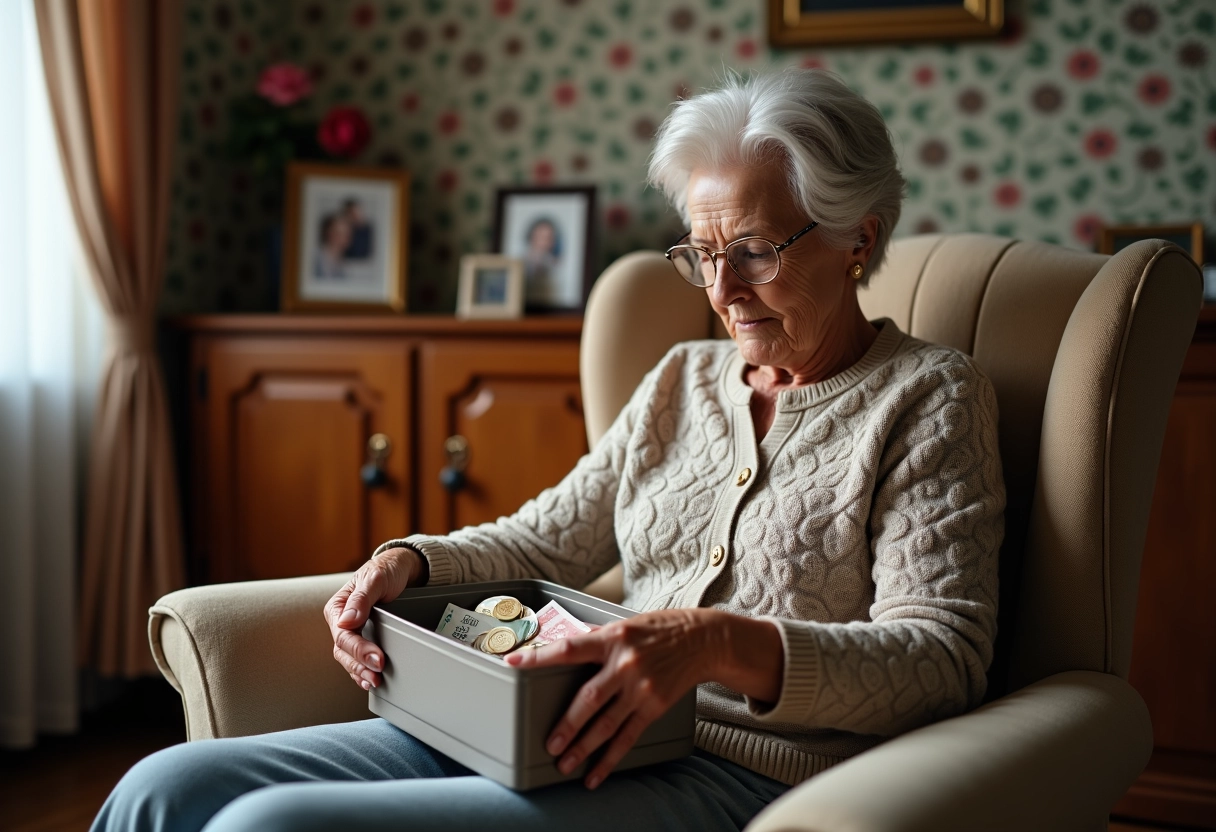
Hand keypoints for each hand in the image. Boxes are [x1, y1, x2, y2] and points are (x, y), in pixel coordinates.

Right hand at [324, 547, 425, 690]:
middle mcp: (343, 621)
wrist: (402, 569)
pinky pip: (358, 659)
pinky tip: (369, 681)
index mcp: (339, 607)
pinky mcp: (366, 637)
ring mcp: (354, 631)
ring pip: (349, 659)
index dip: (359, 650)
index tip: (378, 658)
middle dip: (360, 665)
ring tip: (375, 681)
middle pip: (344, 651)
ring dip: (360, 672)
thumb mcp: (375, 578)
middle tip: (378, 674)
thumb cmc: (386, 569)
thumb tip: (346, 620)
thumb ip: (361, 598)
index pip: (343, 635)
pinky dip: (362, 672)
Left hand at [504, 608, 720, 789]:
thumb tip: (566, 648)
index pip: (568, 648)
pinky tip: (596, 772)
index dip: (539, 657)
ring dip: (584, 747)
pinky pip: (628, 736)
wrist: (703, 640)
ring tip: (565, 763)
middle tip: (549, 743)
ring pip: (606, 723)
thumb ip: (597, 639)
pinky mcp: (654, 705)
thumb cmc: (661, 629)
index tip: (512, 663)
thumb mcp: (626, 624)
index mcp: (612, 638)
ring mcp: (641, 687)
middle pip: (588, 698)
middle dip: (566, 724)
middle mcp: (625, 663)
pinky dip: (611, 758)